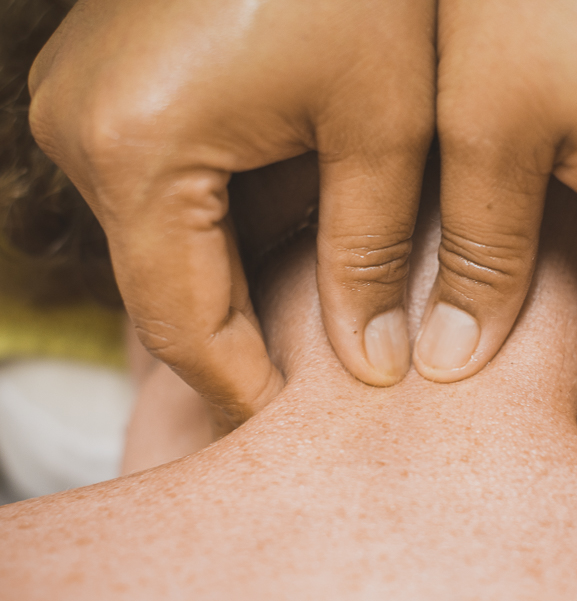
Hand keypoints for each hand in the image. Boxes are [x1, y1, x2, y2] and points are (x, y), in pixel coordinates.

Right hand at [29, 0, 434, 426]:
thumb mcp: (381, 122)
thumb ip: (368, 255)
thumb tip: (373, 362)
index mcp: (136, 149)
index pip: (185, 326)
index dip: (242, 387)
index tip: (294, 426)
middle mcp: (85, 131)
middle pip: (167, 293)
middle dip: (238, 350)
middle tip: (306, 395)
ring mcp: (92, 106)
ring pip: (166, 250)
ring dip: (235, 294)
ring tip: (308, 329)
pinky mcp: (119, 89)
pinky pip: (168, 198)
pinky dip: (226, 236)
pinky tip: (284, 247)